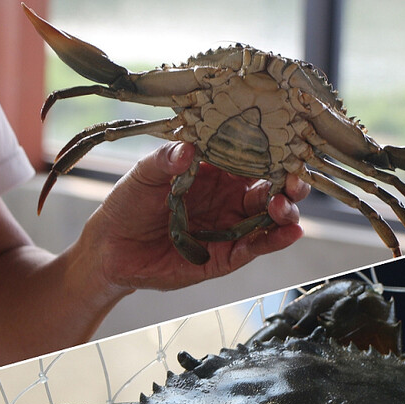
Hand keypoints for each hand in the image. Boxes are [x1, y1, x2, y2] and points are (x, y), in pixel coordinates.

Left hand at [80, 142, 310, 290]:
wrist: (110, 249)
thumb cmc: (128, 205)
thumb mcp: (144, 175)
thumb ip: (166, 160)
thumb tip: (188, 148)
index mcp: (215, 170)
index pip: (252, 157)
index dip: (271, 152)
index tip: (285, 147)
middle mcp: (229, 196)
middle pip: (271, 187)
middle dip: (288, 184)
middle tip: (294, 183)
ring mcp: (230, 226)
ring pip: (270, 218)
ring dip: (284, 212)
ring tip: (284, 208)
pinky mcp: (227, 256)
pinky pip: (256, 246)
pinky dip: (274, 241)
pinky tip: (289, 233)